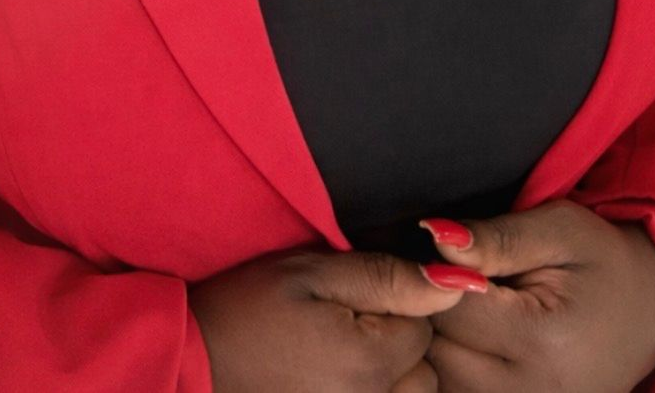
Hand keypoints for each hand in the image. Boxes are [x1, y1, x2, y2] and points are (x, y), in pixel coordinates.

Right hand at [188, 243, 486, 390]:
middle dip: (400, 346)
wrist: (192, 363)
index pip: (426, 324)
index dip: (396, 301)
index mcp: (371, 361)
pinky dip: (369, 390)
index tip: (355, 295)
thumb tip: (461, 283)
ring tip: (342, 356)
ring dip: (389, 377)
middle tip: (348, 325)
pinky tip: (335, 376)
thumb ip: (388, 277)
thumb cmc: (246, 309)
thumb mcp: (312, 273)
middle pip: (425, 373)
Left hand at [417, 198, 654, 390]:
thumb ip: (494, 238)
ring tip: (457, 309)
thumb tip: (434, 235)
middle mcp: (533, 391)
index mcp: (542, 340)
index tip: (441, 256)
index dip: (429, 276)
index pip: (446, 310)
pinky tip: (466, 338)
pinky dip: (452, 366)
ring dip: (436, 344)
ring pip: (440, 381)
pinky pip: (459, 392)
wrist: (652, 310)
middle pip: (435, 354)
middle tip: (442, 281)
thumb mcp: (557, 229)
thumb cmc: (602, 260)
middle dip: (427, 313)